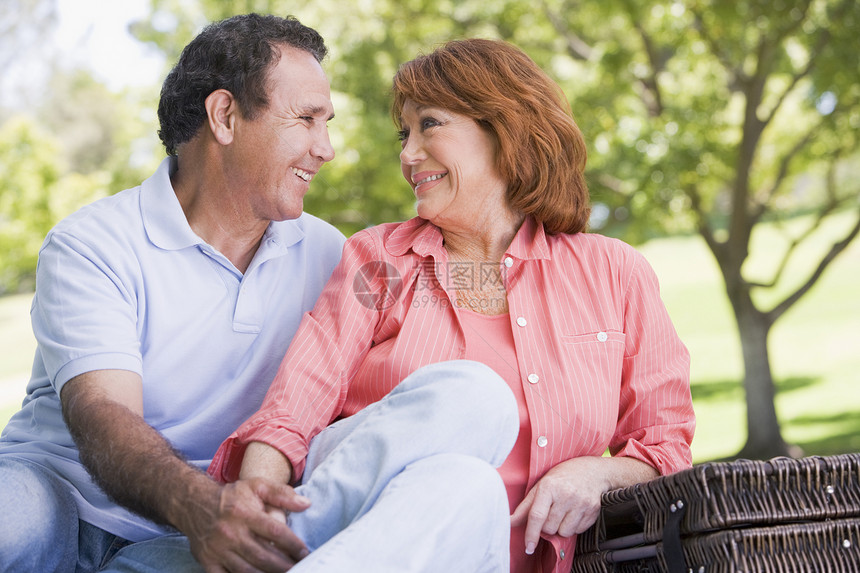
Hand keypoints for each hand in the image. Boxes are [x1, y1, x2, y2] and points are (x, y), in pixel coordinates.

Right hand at [183, 477, 310, 572]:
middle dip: (284, 565)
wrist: (195, 503)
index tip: (304, 552)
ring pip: (247, 571)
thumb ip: (282, 493)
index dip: (292, 544)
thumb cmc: (232, 496)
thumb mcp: (257, 486)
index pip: (274, 531)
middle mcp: (231, 532)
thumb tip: (306, 503)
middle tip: (300, 569)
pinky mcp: (208, 562)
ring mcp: (218, 550)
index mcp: (245, 513)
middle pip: (263, 555)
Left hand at [510, 457, 606, 554]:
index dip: (531, 534)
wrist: (591, 471)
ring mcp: (581, 503)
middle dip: (547, 526)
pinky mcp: (593, 511)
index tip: (528, 547)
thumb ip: (525, 507)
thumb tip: (510, 522)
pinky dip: (573, 527)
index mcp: (549, 487)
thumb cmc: (562, 478)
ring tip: (563, 512)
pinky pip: (578, 531)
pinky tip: (574, 513)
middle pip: (549, 527)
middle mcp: (566, 495)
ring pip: (564, 533)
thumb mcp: (541, 486)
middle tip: (551, 512)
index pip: (537, 516)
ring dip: (561, 528)